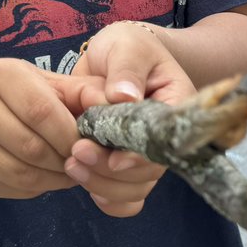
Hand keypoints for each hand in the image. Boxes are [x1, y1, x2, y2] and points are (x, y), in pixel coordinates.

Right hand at [0, 58, 84, 198]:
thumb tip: (122, 105)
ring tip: (71, 173)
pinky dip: (35, 189)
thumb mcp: (61, 86)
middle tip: (85, 164)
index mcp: (2, 73)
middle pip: (30, 146)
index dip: (70, 136)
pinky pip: (7, 188)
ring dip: (53, 180)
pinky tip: (49, 179)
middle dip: (64, 161)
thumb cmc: (36, 97)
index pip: (41, 111)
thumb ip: (90, 94)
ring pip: (19, 172)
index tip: (91, 147)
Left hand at [64, 22, 195, 216]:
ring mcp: (147, 153)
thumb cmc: (128, 47)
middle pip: (150, 172)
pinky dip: (109, 199)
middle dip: (112, 172)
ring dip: (103, 185)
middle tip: (77, 154)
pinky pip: (127, 196)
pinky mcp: (127, 163)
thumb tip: (124, 97)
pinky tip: (87, 187)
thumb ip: (126, 70)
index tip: (112, 158)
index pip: (166, 142)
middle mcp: (166, 136)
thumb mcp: (128, 47)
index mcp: (176, 106)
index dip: (140, 157)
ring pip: (136, 188)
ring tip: (71, 166)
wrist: (116, 56)